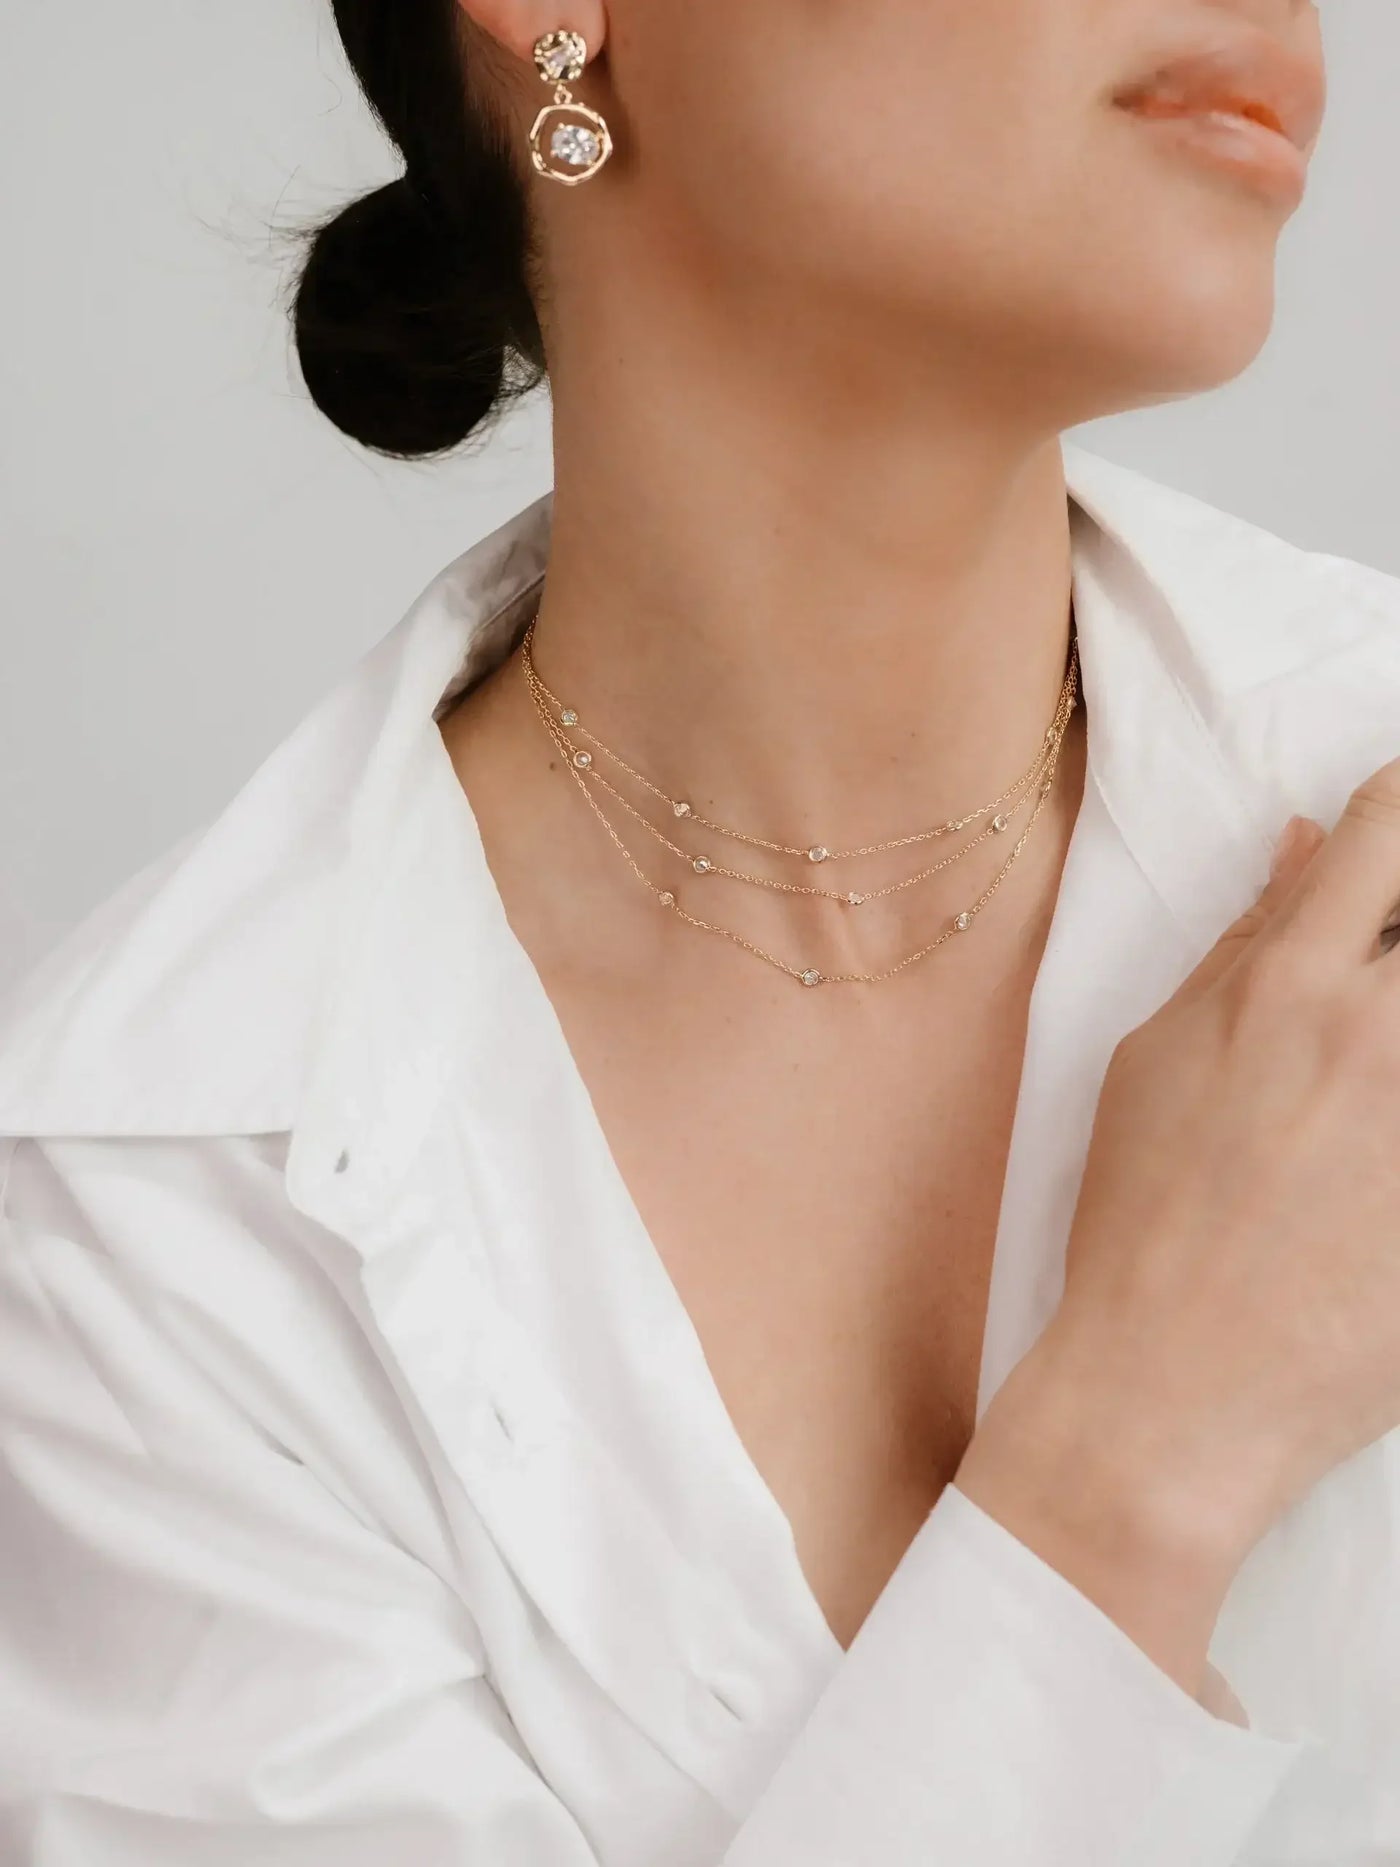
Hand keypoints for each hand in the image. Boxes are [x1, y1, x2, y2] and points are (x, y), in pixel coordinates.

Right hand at [957, 753, 1399, 1696]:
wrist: (1177, 1392)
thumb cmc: (1143, 1221)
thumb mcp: (1155, 1060)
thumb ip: (1243, 942)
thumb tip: (1306, 842)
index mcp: (1287, 989)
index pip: (1386, 832)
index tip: (1397, 828)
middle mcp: (1377, 1038)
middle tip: (1382, 969)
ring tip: (1366, 1076)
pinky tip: (1373, 1141)